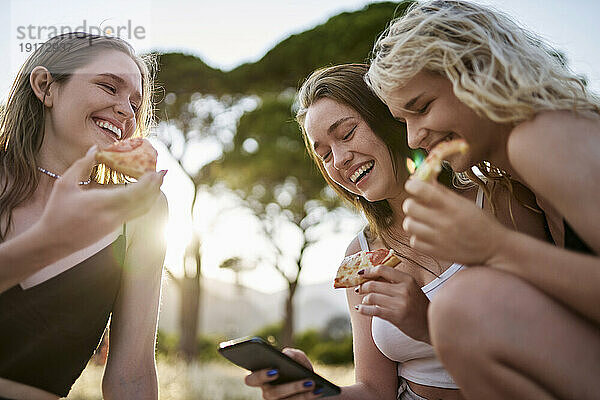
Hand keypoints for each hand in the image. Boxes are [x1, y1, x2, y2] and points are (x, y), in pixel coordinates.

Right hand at [36, 146, 165, 253]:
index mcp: (102, 203)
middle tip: (163, 173)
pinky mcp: (114, 229)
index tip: (156, 171)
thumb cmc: (56, 212)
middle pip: (144, 201)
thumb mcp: (65, 184)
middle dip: (156, 186)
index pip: (134, 193)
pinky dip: (143, 203)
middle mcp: (113, 215)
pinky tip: (144, 194)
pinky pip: (135, 214)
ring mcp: (115, 224)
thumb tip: (95, 148)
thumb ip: (82, 165)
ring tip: (158, 182)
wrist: (52, 242)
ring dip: (152, 195)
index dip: (148, 183)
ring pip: (142, 209)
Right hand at [244, 348, 323, 398]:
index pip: (251, 380)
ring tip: (311, 382)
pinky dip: (308, 396)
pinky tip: (318, 390)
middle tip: (294, 381)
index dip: (260, 375)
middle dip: (280, 386)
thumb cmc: (300, 370)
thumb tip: (288, 355)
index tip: (275, 369)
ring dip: (298, 390)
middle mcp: (268, 393)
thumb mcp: (298, 360)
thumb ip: (293, 354)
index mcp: (263, 379)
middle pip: (269, 394)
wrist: (315, 386)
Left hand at [355, 265, 429, 342]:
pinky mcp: (396, 316)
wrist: (429, 325)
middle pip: (374, 284)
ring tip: (364, 300)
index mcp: (408, 279)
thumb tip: (371, 276)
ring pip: (372, 297)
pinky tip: (360, 308)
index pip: (383, 270)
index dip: (369, 271)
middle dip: (362, 286)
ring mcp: (400, 303)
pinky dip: (363, 309)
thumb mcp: (411, 289)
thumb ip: (394, 282)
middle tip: (359, 288)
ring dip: (364, 299)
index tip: (361, 273)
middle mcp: (404, 290)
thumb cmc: (418, 306)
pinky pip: (374, 310)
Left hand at [402, 178, 507, 265]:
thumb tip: (425, 180)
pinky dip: (417, 237)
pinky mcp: (436, 253)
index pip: (422, 190)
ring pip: (409, 225)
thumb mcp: (465, 203)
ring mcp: (439, 239)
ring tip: (422, 220)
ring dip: (413, 220)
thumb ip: (443, 192)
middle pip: (410, 207)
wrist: (494, 249)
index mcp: (452, 206)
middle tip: (418, 204)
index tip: (413, 185)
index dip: (413, 185)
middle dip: (412, 203)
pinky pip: (414, 242)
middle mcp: (444, 222)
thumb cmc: (481, 223)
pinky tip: (427, 234)